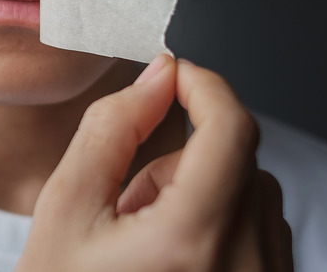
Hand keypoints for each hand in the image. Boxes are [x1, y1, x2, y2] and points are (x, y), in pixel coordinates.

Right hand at [16, 55, 292, 270]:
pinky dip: (218, 220)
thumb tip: (156, 75)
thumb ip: (111, 128)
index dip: (204, 85)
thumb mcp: (66, 209)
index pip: (231, 128)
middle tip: (127, 198)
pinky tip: (171, 256)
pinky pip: (260, 230)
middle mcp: (248, 268)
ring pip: (250, 193)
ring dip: (199, 190)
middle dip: (181, 157)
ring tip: (143, 236)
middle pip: (237, 159)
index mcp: (194, 241)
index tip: (175, 74)